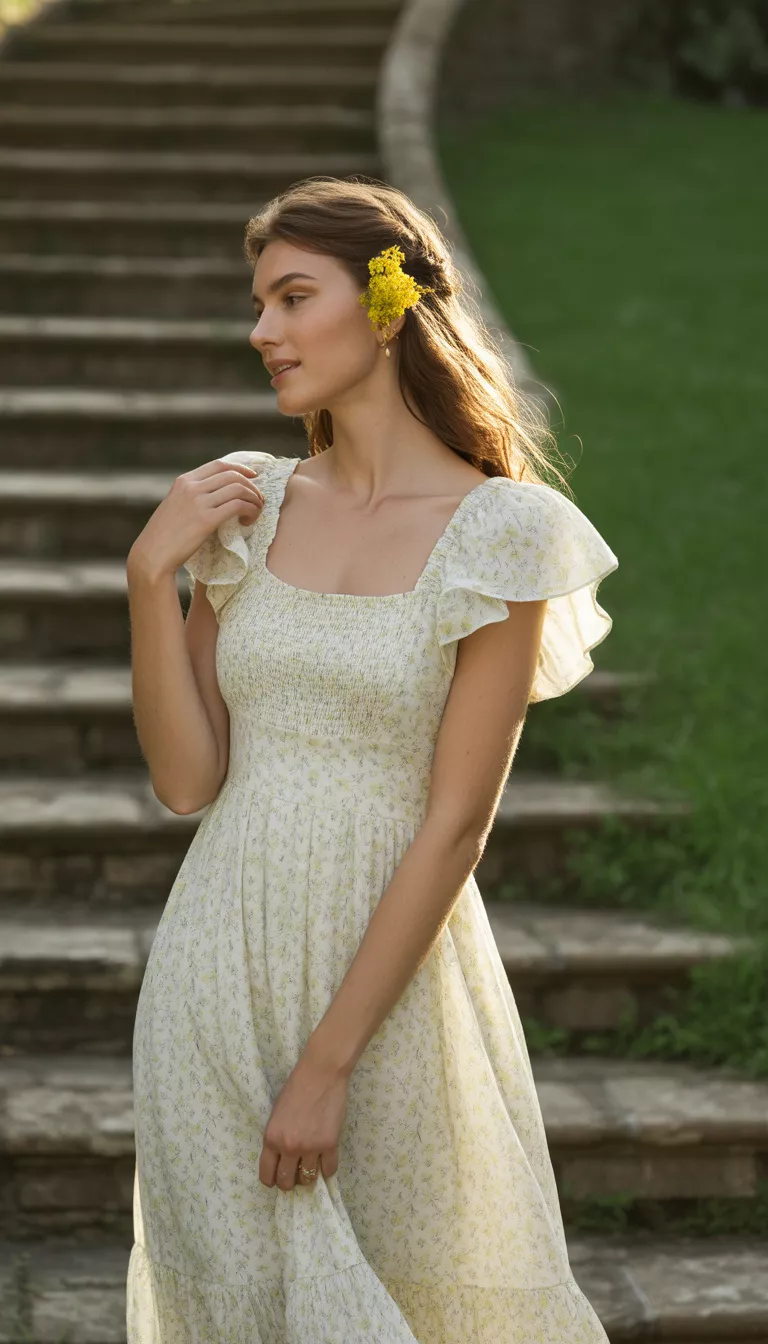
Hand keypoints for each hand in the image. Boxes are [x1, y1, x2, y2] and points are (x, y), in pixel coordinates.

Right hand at [127, 458, 264, 583]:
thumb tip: (216, 496)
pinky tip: (248, 521)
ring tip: (256, 512)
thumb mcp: (175, 506)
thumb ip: (191, 496)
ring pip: (239, 489)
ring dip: (254, 499)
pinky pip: (238, 506)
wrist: (152, 555)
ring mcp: (198, 502)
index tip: (254, 477)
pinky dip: (250, 511)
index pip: (219, 465)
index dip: (241, 469)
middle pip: (233, 475)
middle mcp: (191, 487)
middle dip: (252, 486)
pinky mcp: (206, 520)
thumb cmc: (164, 536)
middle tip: (259, 500)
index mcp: (183, 481)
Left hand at [259, 1051, 349, 1191]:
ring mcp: (310, 1147)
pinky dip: (327, 1168)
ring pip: (308, 1179)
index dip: (272, 1181)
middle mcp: (289, 1147)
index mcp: (271, 1139)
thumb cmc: (296, 1089)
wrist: (320, 1074)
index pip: (267, 1175)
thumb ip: (277, 1139)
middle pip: (287, 1182)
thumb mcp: (276, 1115)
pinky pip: (329, 1170)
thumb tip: (282, 1159)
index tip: (277, 1179)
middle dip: (290, 1182)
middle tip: (296, 1174)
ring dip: (309, 1175)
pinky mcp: (330, 1144)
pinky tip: (326, 1160)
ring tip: (311, 1165)